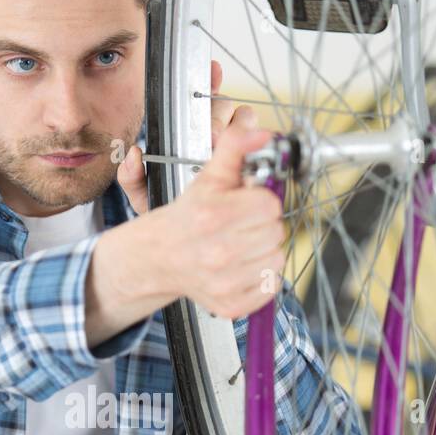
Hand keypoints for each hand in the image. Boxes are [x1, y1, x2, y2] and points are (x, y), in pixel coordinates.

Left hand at [117, 60, 260, 216]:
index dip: (209, 79)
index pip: (201, 96)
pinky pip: (259, 141)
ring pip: (245, 118)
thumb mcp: (142, 193)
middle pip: (224, 106)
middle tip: (209, 137)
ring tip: (224, 145)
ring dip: (237, 126)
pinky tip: (252, 143)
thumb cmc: (163, 206)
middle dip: (216, 118)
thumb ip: (131, 176)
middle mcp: (212, 130)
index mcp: (186, 130)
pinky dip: (257, 138)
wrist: (183, 235)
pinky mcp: (250, 159)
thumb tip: (132, 154)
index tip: (213, 72)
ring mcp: (234, 143)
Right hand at [157, 115, 286, 317]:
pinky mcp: (231, 304)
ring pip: (276, 258)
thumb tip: (259, 130)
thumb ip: (235, 149)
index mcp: (214, 215)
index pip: (270, 205)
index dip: (260, 201)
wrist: (159, 258)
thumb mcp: (208, 178)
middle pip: (276, 232)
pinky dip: (260, 277)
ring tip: (240, 245)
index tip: (246, 204)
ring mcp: (225, 281)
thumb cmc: (187, 218)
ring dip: (263, 250)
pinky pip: (270, 285)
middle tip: (240, 225)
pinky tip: (240, 266)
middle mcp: (219, 251)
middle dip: (262, 225)